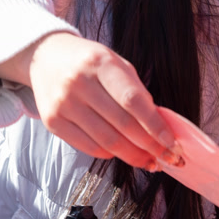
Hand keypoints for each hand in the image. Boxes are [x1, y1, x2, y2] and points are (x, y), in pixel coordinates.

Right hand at [0, 32, 177, 169]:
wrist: (46, 57)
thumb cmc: (90, 62)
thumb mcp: (116, 64)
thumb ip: (137, 92)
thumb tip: (160, 127)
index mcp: (101, 63)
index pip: (133, 100)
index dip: (155, 125)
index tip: (172, 143)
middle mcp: (79, 83)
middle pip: (122, 125)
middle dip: (149, 146)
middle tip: (168, 157)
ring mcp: (63, 104)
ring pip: (106, 141)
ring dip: (133, 156)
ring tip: (150, 161)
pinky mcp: (52, 122)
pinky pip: (89, 147)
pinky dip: (110, 154)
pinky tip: (123, 153)